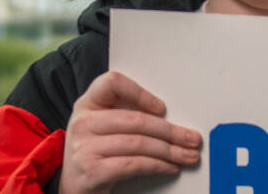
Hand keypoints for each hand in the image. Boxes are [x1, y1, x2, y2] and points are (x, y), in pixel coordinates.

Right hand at [60, 72, 202, 193]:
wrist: (75, 187)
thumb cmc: (95, 152)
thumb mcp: (102, 127)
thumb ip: (126, 115)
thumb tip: (172, 118)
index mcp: (87, 104)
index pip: (112, 83)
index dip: (140, 93)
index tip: (162, 108)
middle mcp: (83, 123)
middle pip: (136, 120)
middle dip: (171, 131)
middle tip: (192, 139)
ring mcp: (84, 148)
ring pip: (139, 143)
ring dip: (170, 151)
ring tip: (188, 155)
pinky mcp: (91, 171)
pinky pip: (134, 164)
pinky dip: (158, 165)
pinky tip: (170, 167)